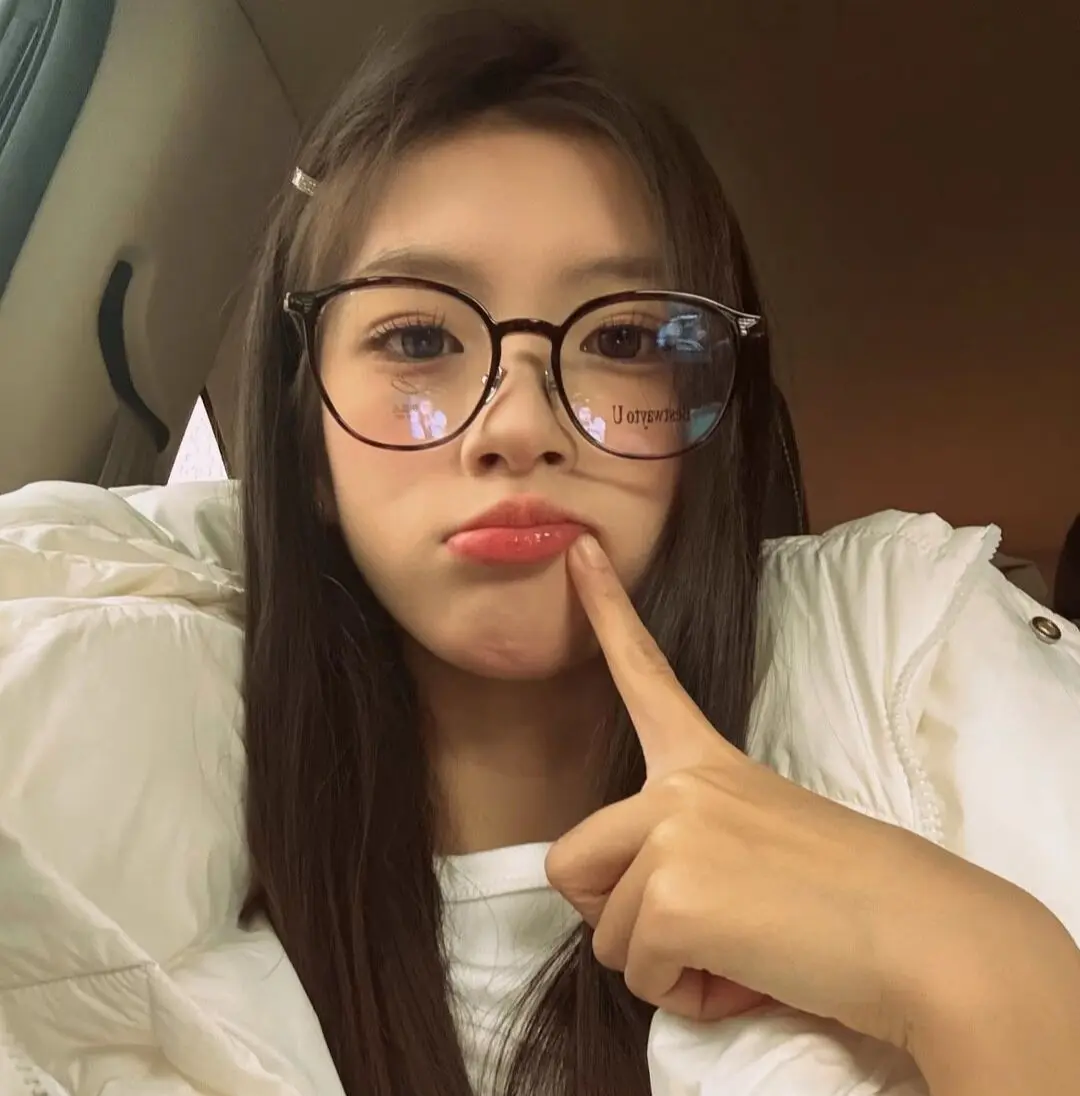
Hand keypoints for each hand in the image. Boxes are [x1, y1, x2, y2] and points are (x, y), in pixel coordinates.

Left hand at [546, 535, 1045, 1055]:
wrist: (926, 937)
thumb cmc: (848, 896)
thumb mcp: (757, 844)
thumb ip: (688, 851)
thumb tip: (639, 917)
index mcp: (704, 762)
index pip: (642, 675)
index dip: (604, 611)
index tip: (576, 552)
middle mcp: (678, 784)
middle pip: (570, 864)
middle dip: (617, 919)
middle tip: (696, 932)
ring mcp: (674, 830)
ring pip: (606, 933)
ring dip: (665, 963)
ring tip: (741, 951)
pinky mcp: (675, 893)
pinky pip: (640, 973)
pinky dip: (686, 995)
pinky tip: (746, 974)